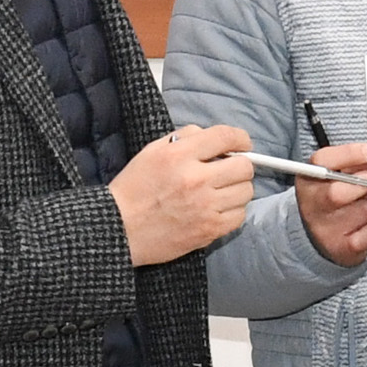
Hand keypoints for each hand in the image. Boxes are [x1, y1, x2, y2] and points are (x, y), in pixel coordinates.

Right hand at [111, 125, 253, 266]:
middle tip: (228, 171)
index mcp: (179, 155)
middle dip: (239, 166)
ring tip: (221, 191)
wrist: (120, 228)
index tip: (243, 143)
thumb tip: (212, 137)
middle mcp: (195, 179)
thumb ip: (183, 138)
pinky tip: (218, 209)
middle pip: (243, 167)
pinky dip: (233, 211)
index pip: (224, 137)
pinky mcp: (209, 229)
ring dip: (237, 189)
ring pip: (246, 191)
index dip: (240, 138)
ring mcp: (205, 206)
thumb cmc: (134, 188)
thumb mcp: (152, 151)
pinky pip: (240, 216)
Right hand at [296, 140, 366, 266]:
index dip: (349, 154)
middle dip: (365, 184)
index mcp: (308, 179)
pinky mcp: (342, 247)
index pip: (322, 162)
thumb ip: (352, 164)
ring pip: (362, 212)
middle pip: (336, 193)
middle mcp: (312, 204)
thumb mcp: (333, 175)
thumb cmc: (331, 199)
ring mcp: (325, 228)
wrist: (319, 235)